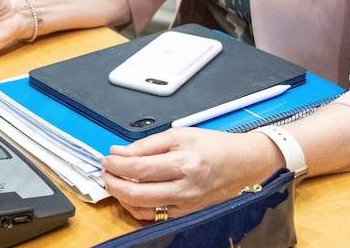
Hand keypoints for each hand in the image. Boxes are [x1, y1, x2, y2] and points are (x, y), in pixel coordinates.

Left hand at [102, 128, 282, 220]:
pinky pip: (154, 216)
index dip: (117, 164)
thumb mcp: (180, 134)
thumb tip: (120, 152)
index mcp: (184, 163)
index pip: (139, 169)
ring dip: (122, 196)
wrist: (243, 163)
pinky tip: (132, 194)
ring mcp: (185, 204)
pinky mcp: (186, 212)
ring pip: (142, 208)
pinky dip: (137, 207)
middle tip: (106, 171)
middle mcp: (185, 188)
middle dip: (114, 182)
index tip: (107, 158)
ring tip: (116, 181)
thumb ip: (146, 145)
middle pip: (136, 193)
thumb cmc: (215, 146)